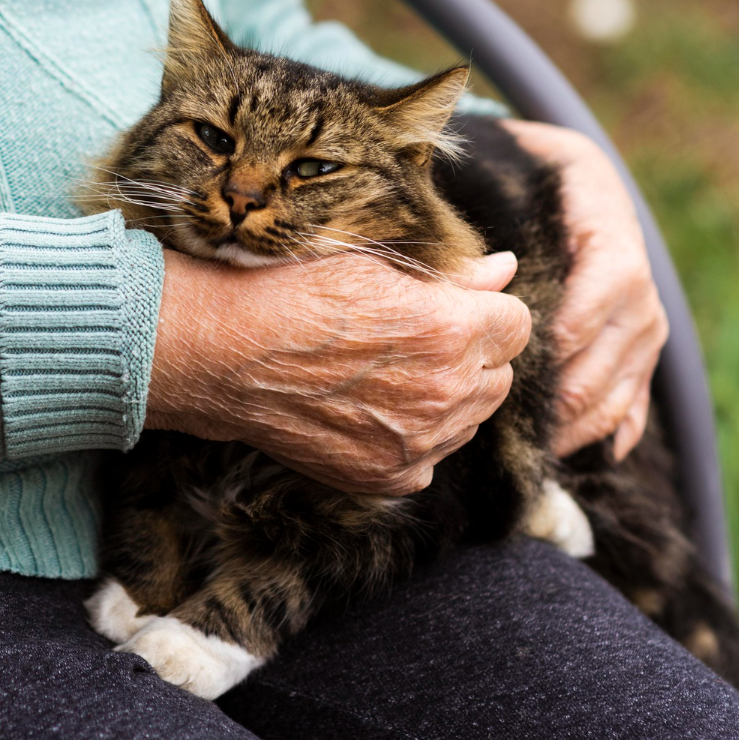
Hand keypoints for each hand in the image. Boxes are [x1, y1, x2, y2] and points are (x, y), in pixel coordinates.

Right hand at [144, 249, 531, 494]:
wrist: (222, 355)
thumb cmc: (289, 291)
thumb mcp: (371, 263)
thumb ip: (453, 273)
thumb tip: (506, 268)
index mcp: (452, 327)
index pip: (516, 323)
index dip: (483, 311)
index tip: (449, 308)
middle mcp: (447, 390)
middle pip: (500, 375)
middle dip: (472, 356)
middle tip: (412, 340)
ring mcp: (419, 442)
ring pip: (470, 419)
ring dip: (447, 398)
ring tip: (387, 375)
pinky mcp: (389, 477)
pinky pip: (432, 459)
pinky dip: (413, 439)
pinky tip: (369, 411)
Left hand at [502, 119, 668, 459]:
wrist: (572, 181)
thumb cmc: (528, 178)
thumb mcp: (511, 170)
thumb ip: (494, 211)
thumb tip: (474, 262)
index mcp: (611, 237)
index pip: (605, 288)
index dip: (566, 328)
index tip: (521, 357)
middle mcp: (640, 284)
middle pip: (610, 351)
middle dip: (562, 391)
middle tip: (509, 418)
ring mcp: (646, 321)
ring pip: (622, 385)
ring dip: (580, 421)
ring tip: (534, 446)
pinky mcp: (641, 350)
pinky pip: (636, 399)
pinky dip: (615, 430)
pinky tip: (588, 454)